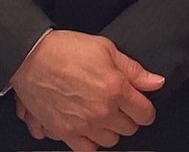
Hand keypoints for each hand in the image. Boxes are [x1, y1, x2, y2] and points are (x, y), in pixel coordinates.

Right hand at [10, 30, 164, 148]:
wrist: (31, 58)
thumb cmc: (67, 49)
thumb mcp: (105, 48)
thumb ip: (133, 69)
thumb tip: (157, 82)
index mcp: (115, 88)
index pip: (145, 113)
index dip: (145, 108)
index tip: (140, 104)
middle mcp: (102, 111)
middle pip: (129, 129)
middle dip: (128, 117)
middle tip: (118, 105)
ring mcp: (84, 125)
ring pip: (111, 140)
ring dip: (111, 129)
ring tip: (102, 115)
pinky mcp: (66, 133)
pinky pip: (88, 150)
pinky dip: (92, 142)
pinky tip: (90, 129)